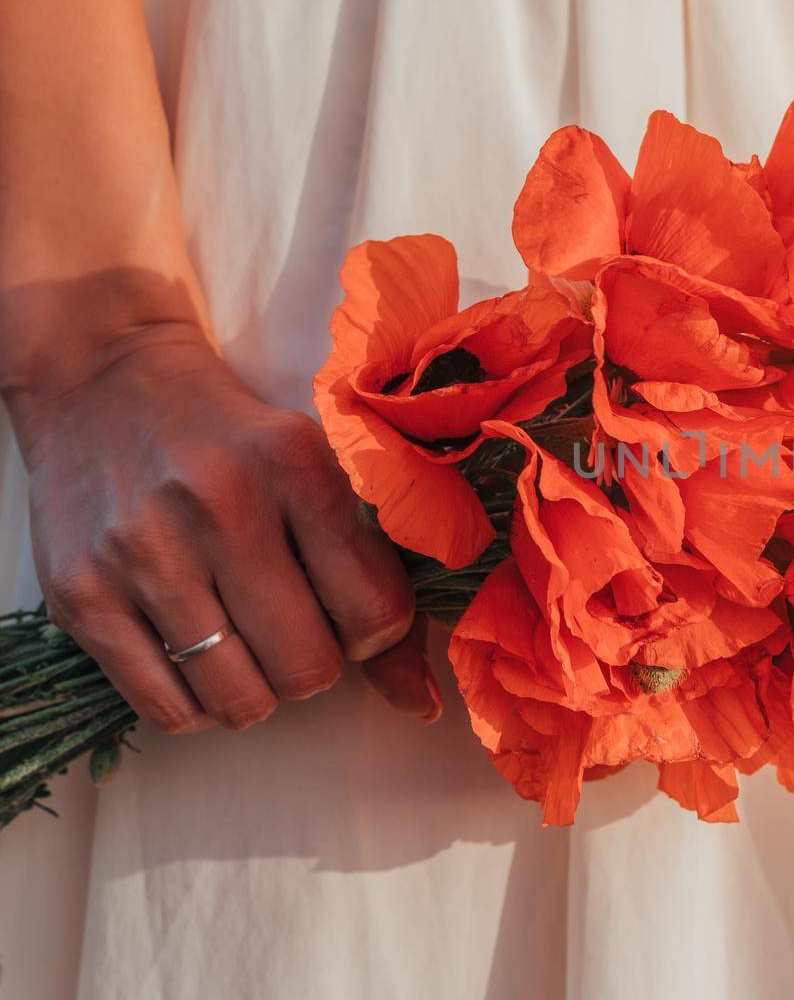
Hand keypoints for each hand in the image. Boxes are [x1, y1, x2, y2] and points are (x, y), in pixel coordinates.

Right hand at [11, 321, 427, 731]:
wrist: (105, 379)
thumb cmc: (232, 437)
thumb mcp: (316, 472)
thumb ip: (375, 580)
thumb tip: (420, 701)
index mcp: (295, 465)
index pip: (374, 611)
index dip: (376, 633)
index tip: (355, 612)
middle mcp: (218, 506)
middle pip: (307, 667)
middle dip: (315, 666)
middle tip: (296, 629)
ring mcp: (142, 553)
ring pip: (239, 699)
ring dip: (257, 691)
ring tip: (246, 645)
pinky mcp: (79, 593)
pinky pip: (165, 708)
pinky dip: (196, 705)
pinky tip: (198, 661)